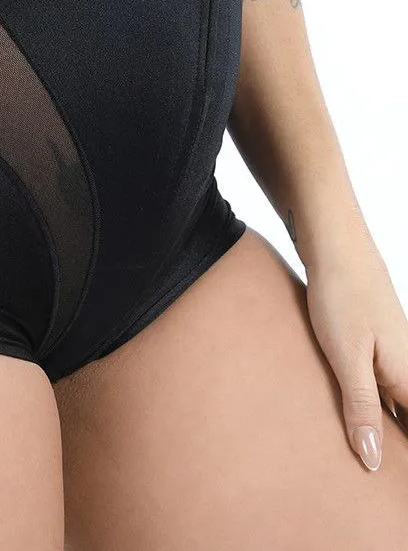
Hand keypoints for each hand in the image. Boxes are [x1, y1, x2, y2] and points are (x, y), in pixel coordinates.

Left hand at [305, 222, 407, 469]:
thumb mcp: (346, 356)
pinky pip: (384, 387)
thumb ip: (361, 408)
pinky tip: (359, 419)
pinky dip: (377, 408)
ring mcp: (394, 353)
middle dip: (401, 451)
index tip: (399, 491)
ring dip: (390, 431)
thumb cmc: (339, 295)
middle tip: (386, 483)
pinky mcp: (373, 341)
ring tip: (374, 463)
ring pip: (400, 405)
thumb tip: (373, 463)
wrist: (334, 242)